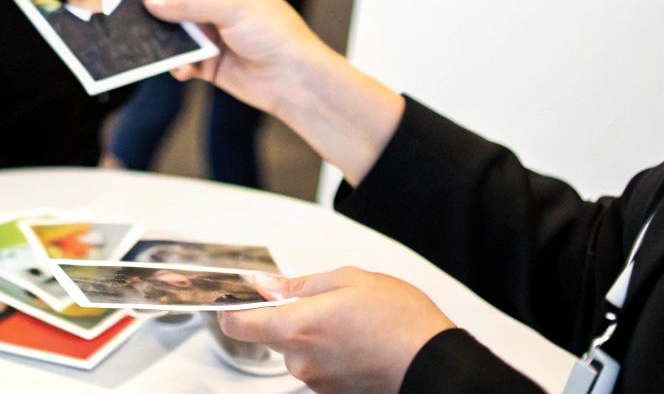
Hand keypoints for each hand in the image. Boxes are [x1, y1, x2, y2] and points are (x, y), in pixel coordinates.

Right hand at [143, 0, 337, 116]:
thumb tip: (152, 0)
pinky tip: (182, 69)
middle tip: (137, 13)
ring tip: (152, 42)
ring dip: (165, 38)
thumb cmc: (275, 33)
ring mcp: (213, 33)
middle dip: (159, 6)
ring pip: (176, 30)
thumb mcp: (231, 8)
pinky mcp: (210, 62)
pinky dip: (178, 63)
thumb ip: (189, 3)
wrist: (294, 79)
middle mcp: (220, 4)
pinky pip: (183, 59)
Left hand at [221, 268, 454, 393]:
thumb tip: (263, 284)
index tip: (238, 296)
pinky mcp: (331, 393)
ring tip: (351, 322)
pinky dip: (328, 352)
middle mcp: (300, 360)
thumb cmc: (398, 318)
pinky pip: (316, 365)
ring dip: (312, 334)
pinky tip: (357, 341)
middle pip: (271, 335)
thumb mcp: (348, 280)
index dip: (231, 308)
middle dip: (289, 316)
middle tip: (326, 301)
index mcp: (297, 326)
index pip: (237, 324)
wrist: (432, 361)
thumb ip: (298, 284)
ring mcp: (315, 381)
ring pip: (296, 350)